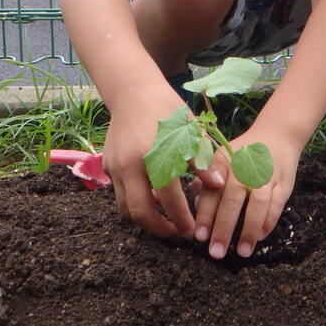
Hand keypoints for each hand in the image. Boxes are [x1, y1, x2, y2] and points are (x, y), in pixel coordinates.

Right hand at [102, 94, 224, 238]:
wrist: (133, 91)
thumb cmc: (167, 109)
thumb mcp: (189, 130)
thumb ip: (201, 160)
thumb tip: (218, 186)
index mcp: (154, 156)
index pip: (169, 199)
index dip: (181, 219)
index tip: (191, 231)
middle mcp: (129, 165)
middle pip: (140, 213)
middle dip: (159, 229)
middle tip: (176, 234)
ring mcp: (115, 167)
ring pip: (125, 208)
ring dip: (145, 219)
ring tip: (165, 221)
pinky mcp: (108, 166)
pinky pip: (119, 193)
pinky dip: (135, 202)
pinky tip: (153, 199)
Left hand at [191, 127, 301, 258]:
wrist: (277, 135)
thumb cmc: (242, 154)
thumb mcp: (221, 158)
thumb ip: (207, 180)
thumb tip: (195, 201)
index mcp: (224, 161)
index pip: (212, 190)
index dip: (205, 214)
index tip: (199, 236)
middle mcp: (244, 168)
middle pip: (233, 200)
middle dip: (224, 228)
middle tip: (216, 253)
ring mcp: (265, 175)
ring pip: (258, 205)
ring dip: (249, 230)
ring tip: (242, 252)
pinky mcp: (283, 183)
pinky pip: (276, 206)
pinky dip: (268, 223)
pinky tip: (259, 237)